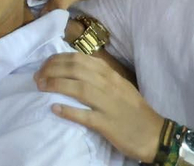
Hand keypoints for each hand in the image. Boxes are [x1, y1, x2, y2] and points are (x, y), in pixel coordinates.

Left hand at [35, 53, 161, 161]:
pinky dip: (68, 111)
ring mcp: (109, 104)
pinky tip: (54, 109)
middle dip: (51, 70)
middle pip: (75, 69)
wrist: (155, 135)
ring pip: (78, 88)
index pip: (78, 59)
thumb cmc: (133, 110)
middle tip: (37, 77)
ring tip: (41, 87)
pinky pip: (86, 115)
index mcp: (110, 74)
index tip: (44, 66)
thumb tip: (72, 67)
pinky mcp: (108, 124)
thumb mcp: (118, 85)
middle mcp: (108, 85)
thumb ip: (98, 75)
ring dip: (55, 85)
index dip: (57, 59)